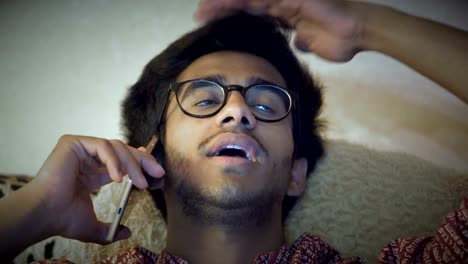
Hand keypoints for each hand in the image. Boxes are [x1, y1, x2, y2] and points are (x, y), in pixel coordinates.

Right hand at [34, 135, 164, 243]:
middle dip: (143, 161)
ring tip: (141, 184)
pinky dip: (114, 161)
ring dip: (132, 165)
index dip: (139, 165)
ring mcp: (80, 148)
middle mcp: (86, 158)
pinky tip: (119, 179)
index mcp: (91, 172)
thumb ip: (110, 229)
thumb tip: (127, 233)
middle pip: (122, 151)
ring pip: (116, 147)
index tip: (155, 173)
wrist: (45, 214)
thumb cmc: (63, 219)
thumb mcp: (93, 227)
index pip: (120, 162)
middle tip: (159, 173)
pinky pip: (103, 147)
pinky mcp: (73, 143)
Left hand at [195, 0, 371, 61]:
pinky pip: (260, 0)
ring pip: (248, 0)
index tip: (213, 27)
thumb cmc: (340, 40)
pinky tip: (223, 5)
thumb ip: (302, 40)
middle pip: (245, 5)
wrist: (358, 32)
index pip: (252, 15)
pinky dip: (240, 3)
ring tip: (202, 11)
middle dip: (221, 10)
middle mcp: (281, 4)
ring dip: (224, 5)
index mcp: (284, 15)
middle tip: (199, 17)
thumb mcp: (314, 44)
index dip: (232, 19)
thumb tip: (297, 43)